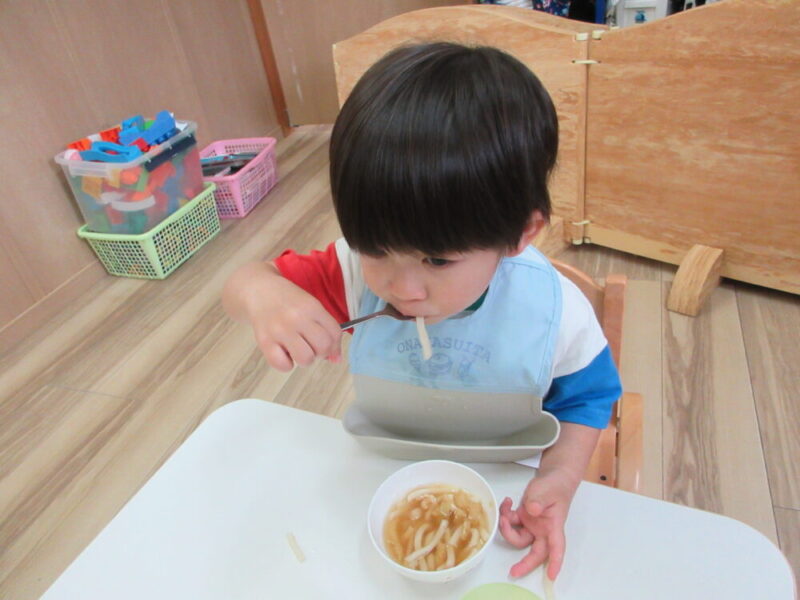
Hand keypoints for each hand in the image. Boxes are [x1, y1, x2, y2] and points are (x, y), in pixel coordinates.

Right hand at [222, 261, 341, 370]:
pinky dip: (286, 364)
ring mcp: (280, 330)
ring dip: (305, 359)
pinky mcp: (264, 341)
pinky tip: (284, 352)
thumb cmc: (288, 300)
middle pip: (323, 347)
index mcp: (312, 307)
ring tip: (297, 349)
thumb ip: (326, 328)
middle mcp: (297, 318)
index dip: (335, 345)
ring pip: (306, 359)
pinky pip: (283, 365)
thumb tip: (336, 359)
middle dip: (321, 352)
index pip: (335, 333)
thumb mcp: (311, 306)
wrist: (258, 291)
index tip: (329, 347)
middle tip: (312, 346)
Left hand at [498, 469, 577, 580]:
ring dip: (507, 528)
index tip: (551, 576)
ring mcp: (532, 526)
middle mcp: (543, 530)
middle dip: (525, 563)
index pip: (557, 547)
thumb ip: (539, 501)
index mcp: (553, 526)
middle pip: (536, 553)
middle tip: (513, 571)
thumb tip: (533, 510)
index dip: (555, 562)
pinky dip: (505, 514)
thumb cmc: (555, 486)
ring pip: (518, 539)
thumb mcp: (547, 491)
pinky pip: (511, 524)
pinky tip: (507, 502)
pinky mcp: (523, 519)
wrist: (553, 478)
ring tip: (505, 511)